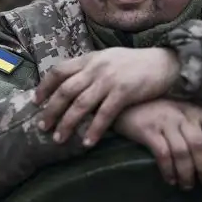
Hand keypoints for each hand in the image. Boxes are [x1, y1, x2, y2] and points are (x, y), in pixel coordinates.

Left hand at [34, 46, 180, 145]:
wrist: (165, 62)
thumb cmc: (136, 64)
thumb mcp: (108, 59)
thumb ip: (90, 69)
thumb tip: (69, 83)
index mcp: (90, 59)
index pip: (58, 71)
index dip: (44, 87)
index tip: (35, 102)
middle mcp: (96, 68)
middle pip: (65, 91)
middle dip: (51, 110)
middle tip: (42, 127)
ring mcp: (109, 79)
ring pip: (80, 104)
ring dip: (67, 123)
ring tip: (58, 138)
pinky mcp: (124, 92)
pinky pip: (104, 114)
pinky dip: (94, 130)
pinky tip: (87, 142)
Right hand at [113, 99, 201, 188]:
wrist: (119, 102)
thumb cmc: (149, 110)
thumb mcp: (174, 111)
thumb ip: (188, 126)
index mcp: (192, 110)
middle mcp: (182, 115)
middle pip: (201, 144)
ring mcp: (164, 122)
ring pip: (183, 152)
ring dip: (188, 173)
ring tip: (188, 186)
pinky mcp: (148, 131)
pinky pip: (163, 154)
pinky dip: (169, 170)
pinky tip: (170, 179)